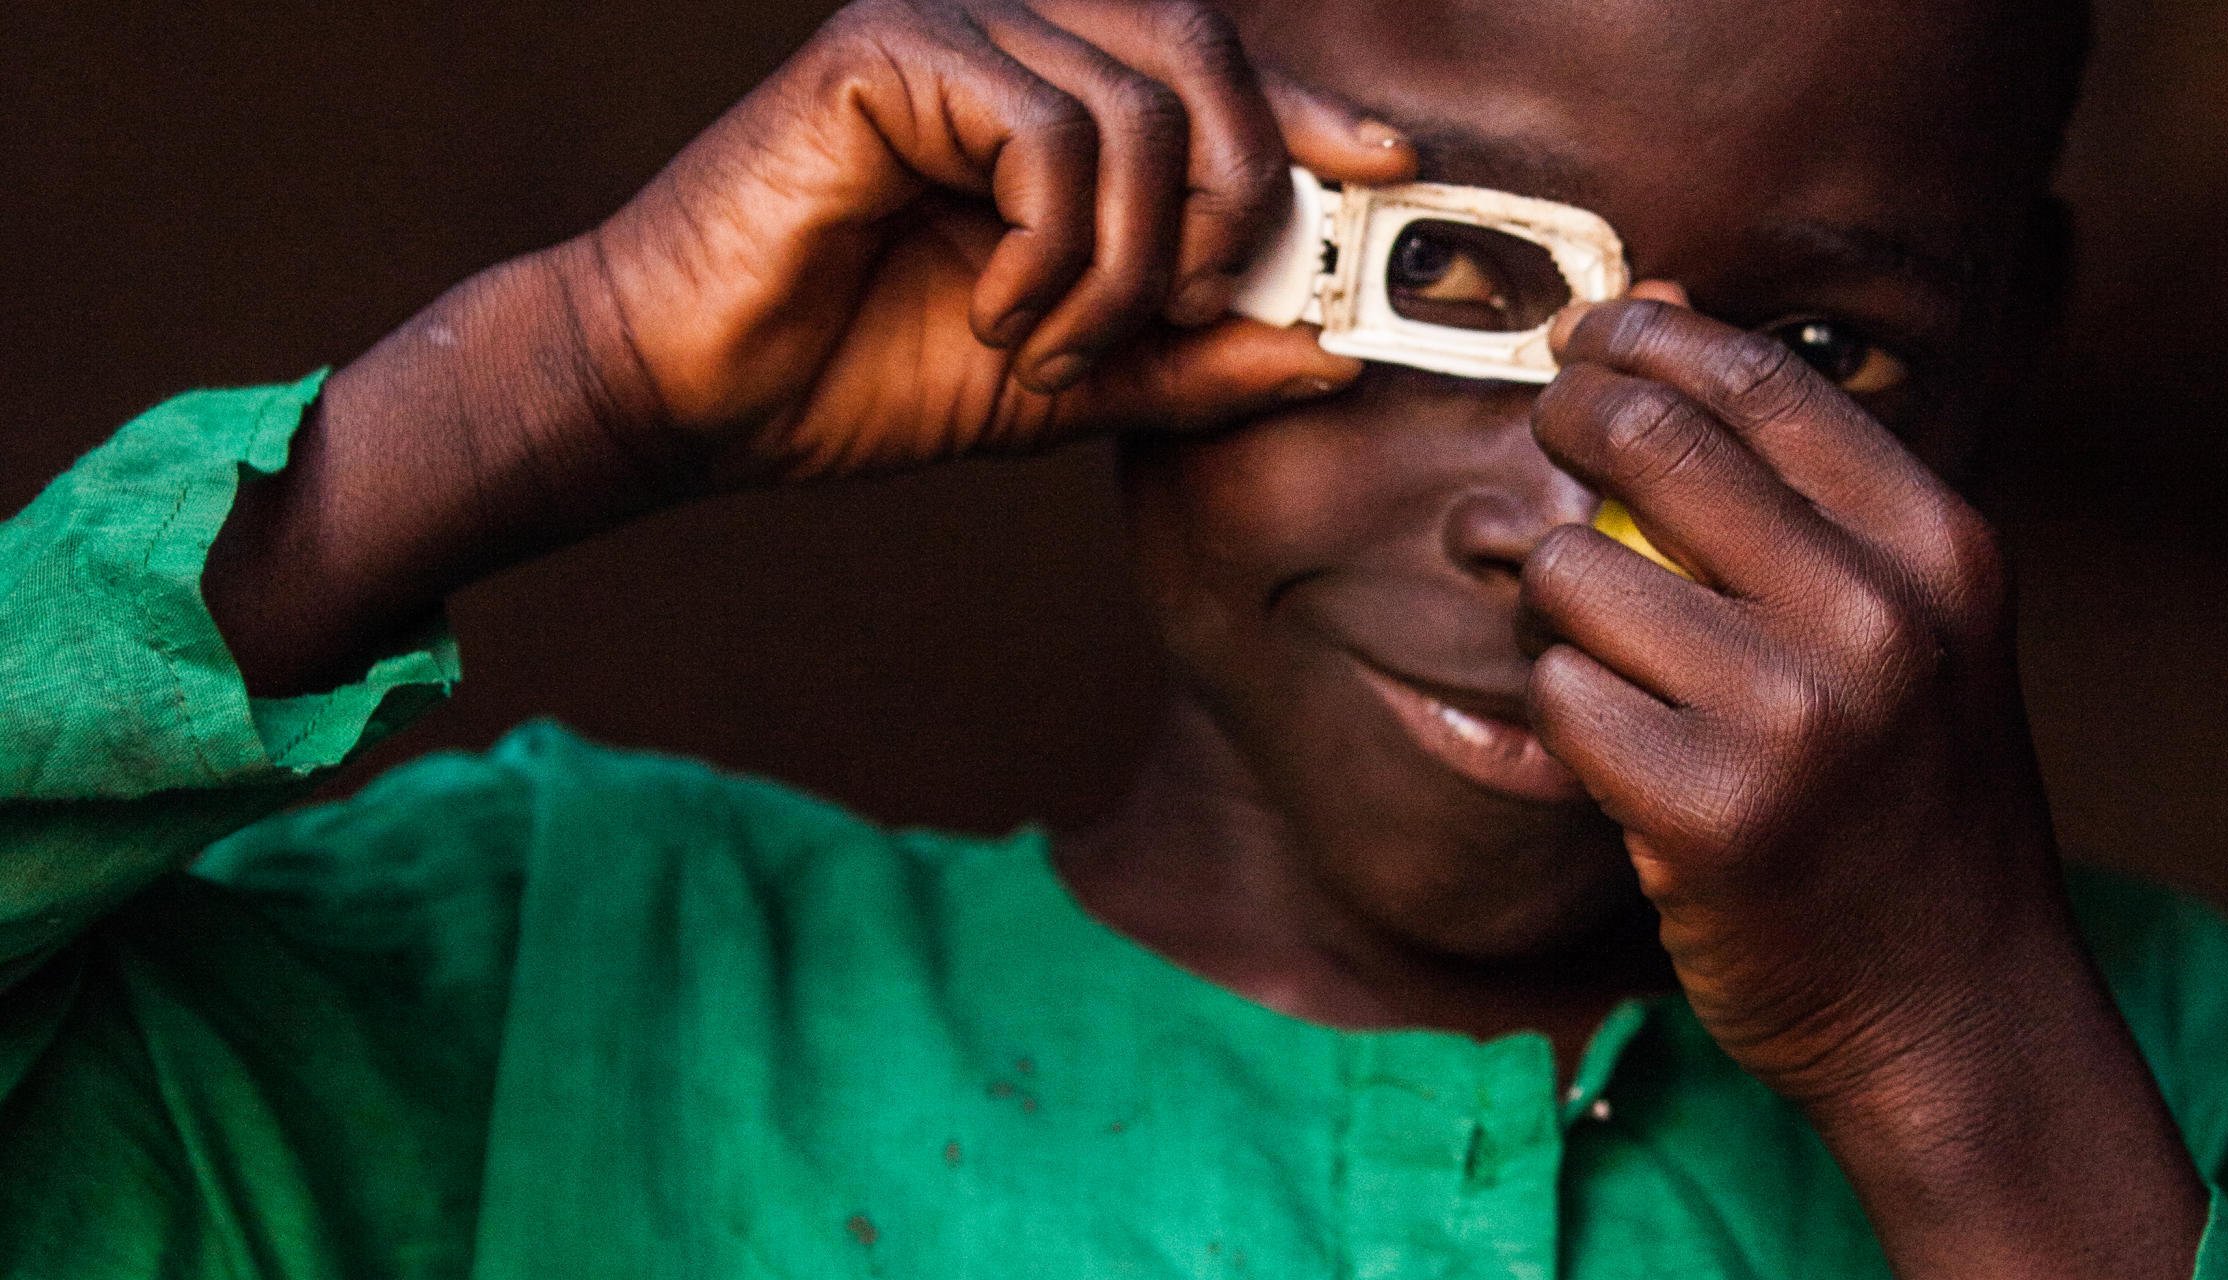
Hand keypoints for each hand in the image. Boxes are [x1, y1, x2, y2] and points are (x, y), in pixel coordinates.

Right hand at [580, 0, 1414, 481]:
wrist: (695, 395)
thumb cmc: (862, 369)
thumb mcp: (1072, 378)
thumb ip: (1194, 360)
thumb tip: (1333, 351)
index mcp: (1054, 91)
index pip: (1217, 67)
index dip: (1310, 112)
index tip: (1387, 169)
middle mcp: (1009, 34)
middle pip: (1203, 58)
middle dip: (1229, 203)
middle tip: (1174, 313)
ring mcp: (947, 29)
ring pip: (1136, 111)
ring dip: (1123, 270)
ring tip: (1053, 349)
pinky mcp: (888, 51)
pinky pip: (1049, 133)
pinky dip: (1049, 252)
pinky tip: (994, 315)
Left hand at [1521, 293, 2205, 1275]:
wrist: (1955, 1008)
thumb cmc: (1909, 802)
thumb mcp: (1913, 624)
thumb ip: (1799, 487)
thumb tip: (1661, 309)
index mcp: (1936, 546)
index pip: (1756, 380)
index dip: (1645, 337)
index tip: (1590, 338)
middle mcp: (1875, 614)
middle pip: (1647, 438)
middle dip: (1564, 420)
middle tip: (1546, 439)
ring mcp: (1792, 715)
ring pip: (1572, 571)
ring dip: (1552, 601)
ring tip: (1599, 648)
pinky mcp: (1707, 812)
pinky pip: (1557, 697)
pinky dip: (1561, 715)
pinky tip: (1616, 751)